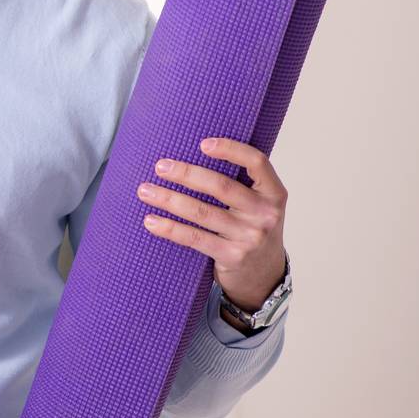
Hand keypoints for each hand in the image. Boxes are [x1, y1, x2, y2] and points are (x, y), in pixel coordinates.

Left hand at [138, 137, 287, 316]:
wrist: (265, 274)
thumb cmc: (253, 227)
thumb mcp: (258, 203)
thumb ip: (239, 182)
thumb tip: (189, 152)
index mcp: (274, 193)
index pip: (257, 162)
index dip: (231, 149)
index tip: (202, 143)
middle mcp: (266, 214)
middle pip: (221, 187)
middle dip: (186, 174)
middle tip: (160, 167)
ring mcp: (250, 237)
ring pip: (202, 212)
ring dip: (169, 199)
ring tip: (145, 191)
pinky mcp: (232, 256)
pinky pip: (195, 238)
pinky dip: (170, 228)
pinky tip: (151, 221)